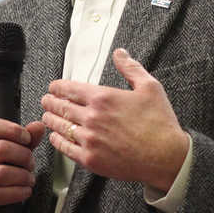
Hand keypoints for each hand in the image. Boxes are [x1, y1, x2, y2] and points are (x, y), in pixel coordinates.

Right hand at [0, 118, 45, 212]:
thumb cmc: (4, 180)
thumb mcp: (15, 157)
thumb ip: (26, 141)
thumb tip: (39, 125)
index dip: (13, 130)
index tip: (28, 139)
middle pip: (0, 148)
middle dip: (24, 156)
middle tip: (31, 165)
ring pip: (2, 172)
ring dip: (24, 176)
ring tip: (30, 179)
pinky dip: (18, 192)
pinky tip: (26, 191)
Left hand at [40, 48, 188, 191]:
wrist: (167, 157)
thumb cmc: (160, 124)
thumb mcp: (150, 87)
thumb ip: (130, 68)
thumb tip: (120, 54)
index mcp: (103, 97)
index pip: (68, 88)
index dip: (56, 87)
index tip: (53, 87)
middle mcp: (92, 117)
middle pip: (60, 107)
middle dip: (49, 102)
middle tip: (46, 101)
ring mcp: (89, 139)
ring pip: (59, 126)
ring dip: (50, 120)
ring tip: (47, 117)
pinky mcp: (90, 159)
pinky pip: (65, 148)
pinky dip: (57, 140)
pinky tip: (56, 137)